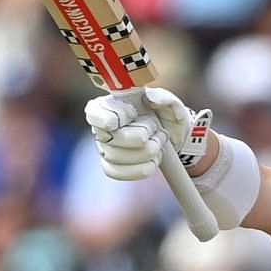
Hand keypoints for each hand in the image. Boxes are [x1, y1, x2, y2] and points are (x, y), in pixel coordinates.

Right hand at [85, 86, 210, 180]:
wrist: (175, 139)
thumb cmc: (166, 116)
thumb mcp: (170, 103)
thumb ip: (162, 97)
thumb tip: (150, 97)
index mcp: (108, 106)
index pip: (95, 114)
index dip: (116, 117)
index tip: (133, 114)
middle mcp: (101, 128)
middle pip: (110, 139)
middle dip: (141, 135)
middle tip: (156, 129)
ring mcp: (105, 148)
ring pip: (115, 157)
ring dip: (145, 152)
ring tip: (158, 143)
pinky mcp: (113, 166)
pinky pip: (117, 172)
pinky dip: (141, 168)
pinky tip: (153, 160)